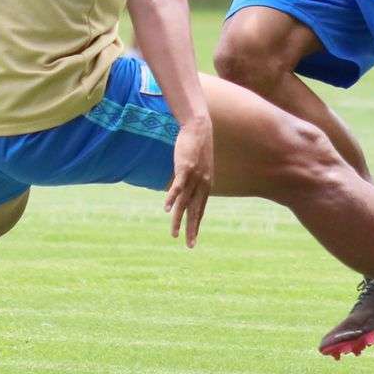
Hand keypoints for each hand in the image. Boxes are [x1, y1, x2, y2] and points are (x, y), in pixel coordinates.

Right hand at [164, 114, 212, 247]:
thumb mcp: (196, 165)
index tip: (193, 238)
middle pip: (195, 210)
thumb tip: (185, 188)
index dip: (196, 224)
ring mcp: (194, 176)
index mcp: (206, 185)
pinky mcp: (185, 167)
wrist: (199, 127)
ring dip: (178, 219)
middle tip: (190, 246)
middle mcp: (202, 184)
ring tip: (174, 234)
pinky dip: (172, 198)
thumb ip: (191, 178)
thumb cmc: (196, 146)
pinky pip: (178, 186)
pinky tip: (167, 209)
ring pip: (185, 202)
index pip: (200, 209)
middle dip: (192, 229)